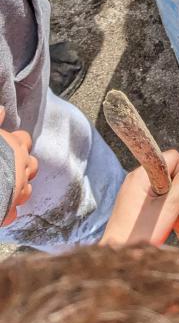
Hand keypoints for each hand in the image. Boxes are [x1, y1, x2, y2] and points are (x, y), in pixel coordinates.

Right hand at [0, 107, 37, 225]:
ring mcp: (18, 188)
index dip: (16, 142)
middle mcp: (21, 166)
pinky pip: (13, 213)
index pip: (23, 140)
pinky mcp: (8, 209)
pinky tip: (2, 213)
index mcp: (14, 147)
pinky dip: (8, 213)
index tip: (8, 145)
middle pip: (31, 165)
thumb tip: (1, 109)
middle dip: (22, 167)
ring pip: (27, 189)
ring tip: (5, 190)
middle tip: (7, 169)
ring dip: (18, 189)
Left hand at [100, 150, 178, 246]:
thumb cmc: (140, 235)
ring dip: (171, 197)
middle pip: (167, 169)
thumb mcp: (168, 209)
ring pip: (161, 183)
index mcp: (142, 175)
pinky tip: (163, 218)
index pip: (172, 157)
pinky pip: (153, 193)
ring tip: (171, 215)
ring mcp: (132, 189)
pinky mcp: (131, 200)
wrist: (118, 255)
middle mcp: (135, 178)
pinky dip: (162, 203)